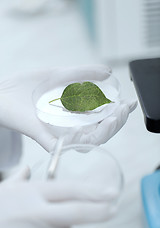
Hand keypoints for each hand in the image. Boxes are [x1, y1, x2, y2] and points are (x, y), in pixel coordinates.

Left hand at [0, 65, 136, 151]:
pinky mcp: (43, 137)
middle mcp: (70, 127)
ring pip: (87, 141)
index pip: (103, 120)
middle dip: (116, 123)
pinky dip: (76, 143)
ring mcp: (58, 134)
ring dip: (103, 133)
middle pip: (100, 133)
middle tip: (122, 110)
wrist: (3, 93)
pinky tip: (88, 134)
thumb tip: (108, 72)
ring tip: (112, 120)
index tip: (128, 103)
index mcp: (75, 115)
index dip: (118, 114)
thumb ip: (83, 73)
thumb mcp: (60, 75)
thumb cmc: (29, 86)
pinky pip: (63, 146)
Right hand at [0, 166, 116, 227]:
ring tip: (46, 220)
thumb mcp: (7, 187)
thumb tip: (26, 170)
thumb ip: (21, 177)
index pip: (70, 189)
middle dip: (99, 211)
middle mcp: (39, 212)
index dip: (93, 191)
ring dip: (66, 225)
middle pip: (77, 211)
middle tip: (113, 208)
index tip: (111, 193)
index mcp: (34, 192)